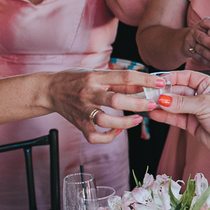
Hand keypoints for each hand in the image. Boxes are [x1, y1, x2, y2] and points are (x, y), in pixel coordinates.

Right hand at [45, 68, 166, 144]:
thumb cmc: (76, 79)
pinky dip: (109, 136)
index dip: (145, 80)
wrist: (49, 90)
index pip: (124, 77)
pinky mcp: (79, 125)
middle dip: (138, 104)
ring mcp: (82, 110)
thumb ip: (118, 81)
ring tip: (138, 120)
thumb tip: (143, 85)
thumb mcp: (96, 73)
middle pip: (116, 100)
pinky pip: (95, 136)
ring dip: (125, 123)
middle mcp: (88, 93)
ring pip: (105, 121)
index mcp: (95, 76)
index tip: (160, 83)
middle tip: (152, 104)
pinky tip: (118, 131)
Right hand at [148, 70, 209, 161]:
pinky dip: (165, 116)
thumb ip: (182, 103)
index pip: (187, 77)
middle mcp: (201, 96)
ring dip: (162, 105)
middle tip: (150, 94)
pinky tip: (155, 114)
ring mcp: (196, 110)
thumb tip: (164, 99)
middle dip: (164, 93)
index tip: (158, 80)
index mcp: (208, 85)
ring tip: (148, 104)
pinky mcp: (191, 124)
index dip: (172, 77)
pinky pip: (175, 118)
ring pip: (175, 105)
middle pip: (178, 91)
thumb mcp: (205, 105)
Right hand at [180, 15, 209, 68]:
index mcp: (201, 25)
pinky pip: (199, 58)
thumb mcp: (207, 29)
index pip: (207, 22)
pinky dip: (207, 62)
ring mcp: (192, 42)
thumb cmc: (202, 34)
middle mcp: (195, 33)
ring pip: (201, 49)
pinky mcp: (190, 52)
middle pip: (202, 38)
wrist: (186, 40)